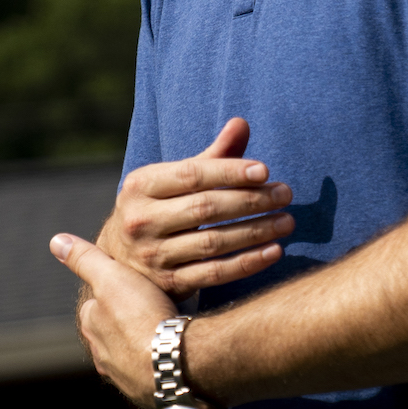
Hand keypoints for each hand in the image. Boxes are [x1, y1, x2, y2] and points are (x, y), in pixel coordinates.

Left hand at [53, 232, 175, 407]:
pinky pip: (151, 371)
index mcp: (91, 326)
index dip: (114, 291)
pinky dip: (158, 362)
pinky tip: (173, 351)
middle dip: (127, 321)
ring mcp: (124, 375)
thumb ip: (86, 259)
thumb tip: (57, 241)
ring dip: (142, 343)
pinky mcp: (148, 390)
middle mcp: (102, 354)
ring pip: (131, 353)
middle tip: (151, 307)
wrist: (173, 361)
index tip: (132, 286)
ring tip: (164, 330)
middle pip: (112, 331)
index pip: (96, 304)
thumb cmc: (142, 316)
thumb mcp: (112, 276)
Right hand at [99, 117, 292, 297]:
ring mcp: (153, 256)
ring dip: (256, 232)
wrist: (120, 258)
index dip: (230, 172)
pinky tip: (274, 251)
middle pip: (205, 208)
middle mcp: (141, 221)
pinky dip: (247, 263)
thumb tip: (240, 124)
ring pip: (213, 242)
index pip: (192, 175)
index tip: (265, 171)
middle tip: (285, 194)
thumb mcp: (171, 179)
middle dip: (250, 200)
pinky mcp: (168, 284)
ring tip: (287, 222)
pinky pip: (214, 274)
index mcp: (140, 185)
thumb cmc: (158, 207)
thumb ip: (210, 156)